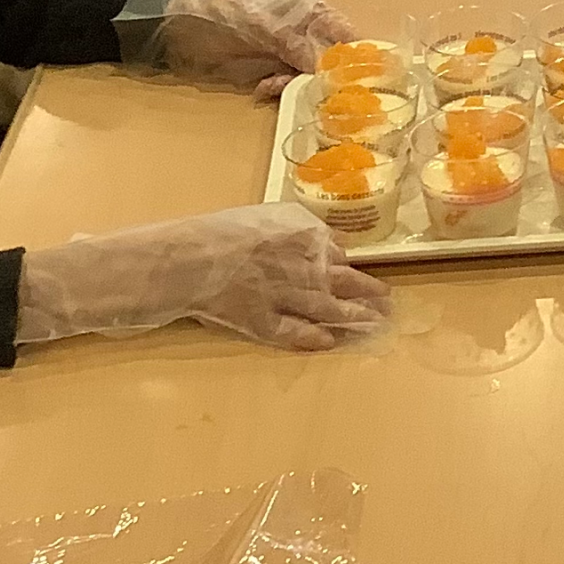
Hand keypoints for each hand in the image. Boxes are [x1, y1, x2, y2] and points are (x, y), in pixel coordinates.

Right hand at [16, 202, 390, 349]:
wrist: (174, 258)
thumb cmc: (209, 233)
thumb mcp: (256, 220)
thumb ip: (291, 232)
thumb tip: (326, 248)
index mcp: (295, 231)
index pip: (333, 250)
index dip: (344, 265)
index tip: (358, 274)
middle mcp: (296, 262)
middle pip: (342, 280)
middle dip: (368, 294)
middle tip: (389, 306)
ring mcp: (280, 293)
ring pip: (327, 307)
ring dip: (353, 318)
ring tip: (375, 327)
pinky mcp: (261, 321)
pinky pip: (293, 331)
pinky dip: (313, 337)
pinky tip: (330, 343)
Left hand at [119, 0, 355, 92]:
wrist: (183, 30)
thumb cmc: (227, 15)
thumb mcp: (265, 27)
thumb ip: (298, 47)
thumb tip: (327, 71)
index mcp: (315, 12)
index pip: (349, 39)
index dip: (354, 62)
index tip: (351, 85)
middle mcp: (310, 35)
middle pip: (334, 65)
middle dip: (325, 82)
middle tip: (313, 94)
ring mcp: (292, 56)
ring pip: (313, 81)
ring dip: (298, 88)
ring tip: (272, 85)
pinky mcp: (275, 73)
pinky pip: (290, 90)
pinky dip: (279, 93)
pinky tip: (262, 89)